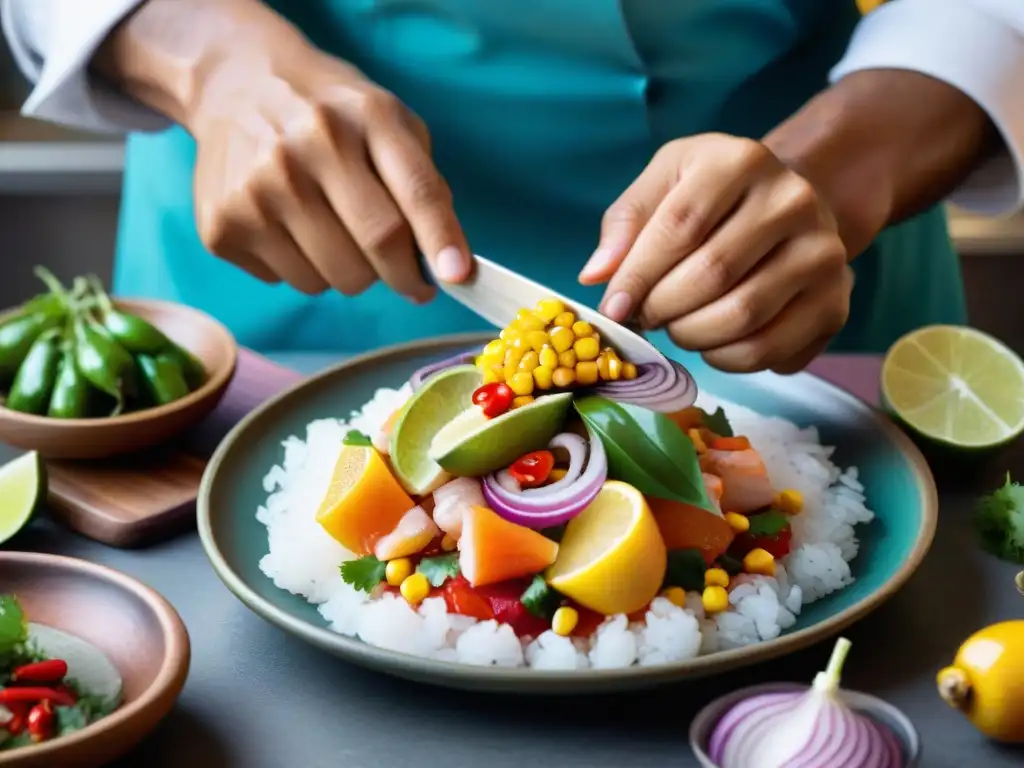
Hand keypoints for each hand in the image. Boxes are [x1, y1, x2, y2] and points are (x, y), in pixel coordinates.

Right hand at [187, 47, 470, 299]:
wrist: (238, 85)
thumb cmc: (332, 115)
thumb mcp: (390, 124)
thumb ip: (425, 187)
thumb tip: (448, 266)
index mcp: (363, 119)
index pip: (414, 192)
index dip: (440, 241)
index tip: (458, 278)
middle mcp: (304, 150)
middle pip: (375, 250)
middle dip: (398, 273)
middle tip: (392, 260)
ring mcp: (256, 190)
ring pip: (331, 281)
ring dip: (347, 272)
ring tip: (330, 225)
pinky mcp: (222, 225)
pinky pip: (288, 283)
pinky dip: (302, 267)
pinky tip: (290, 225)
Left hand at [579, 133, 852, 373]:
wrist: (788, 208)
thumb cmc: (712, 198)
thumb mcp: (664, 184)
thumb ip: (625, 223)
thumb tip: (597, 275)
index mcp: (741, 161)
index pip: (680, 225)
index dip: (637, 275)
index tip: (613, 306)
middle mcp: (793, 200)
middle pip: (711, 274)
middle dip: (663, 307)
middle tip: (646, 316)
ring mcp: (823, 253)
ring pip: (741, 316)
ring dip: (692, 335)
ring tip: (677, 326)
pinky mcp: (837, 303)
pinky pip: (769, 350)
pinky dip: (726, 358)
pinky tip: (712, 343)